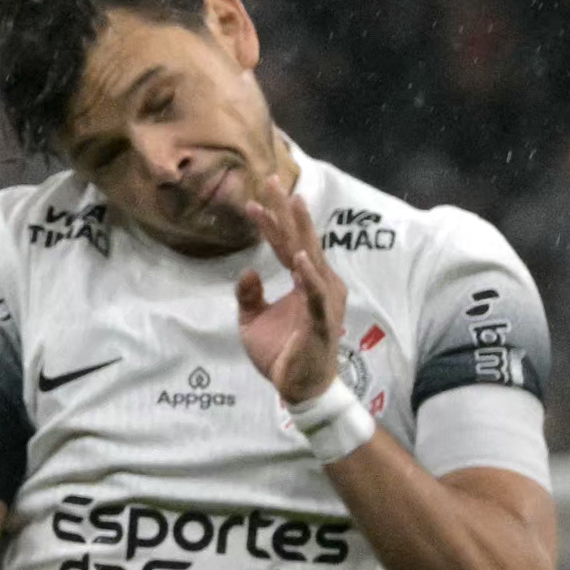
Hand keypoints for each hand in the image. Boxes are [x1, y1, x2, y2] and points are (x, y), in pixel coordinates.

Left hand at [226, 181, 349, 408]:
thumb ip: (248, 295)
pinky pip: (314, 294)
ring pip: (310, 258)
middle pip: (300, 239)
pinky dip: (307, 275)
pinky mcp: (321, 321)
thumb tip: (246, 270)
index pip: (285, 244)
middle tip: (272, 180)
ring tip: (292, 203)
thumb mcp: (253, 322)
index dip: (270, 222)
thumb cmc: (282, 355)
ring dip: (300, 230)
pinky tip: (298, 257)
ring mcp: (322, 300)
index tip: (253, 199)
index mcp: (303, 281)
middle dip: (286, 209)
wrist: (299, 389)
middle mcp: (318, 283)